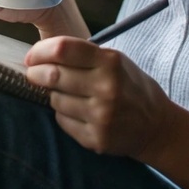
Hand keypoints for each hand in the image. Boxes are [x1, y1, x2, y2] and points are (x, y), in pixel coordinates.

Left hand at [24, 36, 175, 158]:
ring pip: (55, 100)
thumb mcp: (116, 61)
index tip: (31, 56)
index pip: (64, 49)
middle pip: (53, 75)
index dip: (40, 51)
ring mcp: (101, 116)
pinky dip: (63, 113)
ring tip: (67, 93)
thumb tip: (41, 54)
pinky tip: (77, 111)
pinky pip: (62, 121)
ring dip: (53, 94)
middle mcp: (106, 88)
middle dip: (36, 73)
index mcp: (111, 62)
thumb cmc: (131, 87)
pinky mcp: (95, 138)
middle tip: (33, 73)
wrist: (156, 126)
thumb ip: (83, 55)